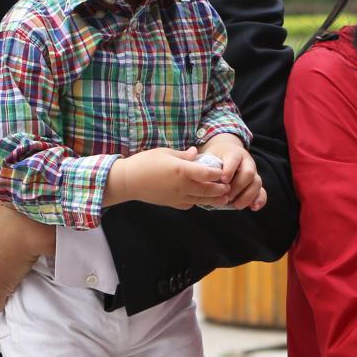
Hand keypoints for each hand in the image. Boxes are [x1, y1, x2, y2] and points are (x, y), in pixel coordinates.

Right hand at [106, 147, 228, 209]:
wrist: (128, 181)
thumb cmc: (145, 162)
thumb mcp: (165, 152)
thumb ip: (183, 154)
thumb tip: (196, 153)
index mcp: (182, 170)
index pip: (206, 173)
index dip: (218, 173)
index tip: (224, 171)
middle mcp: (182, 185)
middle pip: (207, 189)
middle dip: (220, 189)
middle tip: (229, 187)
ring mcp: (177, 196)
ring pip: (201, 200)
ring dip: (213, 199)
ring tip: (223, 198)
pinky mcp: (171, 203)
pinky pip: (189, 204)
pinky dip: (197, 202)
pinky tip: (200, 199)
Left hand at [199, 133, 266, 210]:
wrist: (226, 153)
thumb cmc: (215, 157)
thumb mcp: (209, 155)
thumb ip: (204, 164)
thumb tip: (196, 172)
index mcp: (234, 153)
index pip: (234, 159)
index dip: (229, 169)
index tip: (223, 180)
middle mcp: (246, 161)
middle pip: (248, 172)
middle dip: (238, 186)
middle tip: (227, 197)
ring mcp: (253, 172)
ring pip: (256, 182)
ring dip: (248, 195)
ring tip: (236, 205)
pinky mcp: (255, 183)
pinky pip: (262, 191)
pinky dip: (260, 199)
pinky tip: (254, 208)